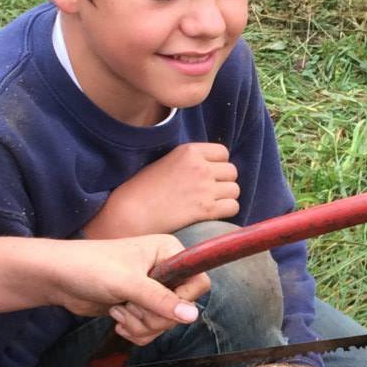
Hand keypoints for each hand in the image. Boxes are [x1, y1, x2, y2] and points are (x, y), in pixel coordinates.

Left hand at [52, 233, 210, 342]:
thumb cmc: (90, 268)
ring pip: (166, 323)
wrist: (57, 278)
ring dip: (141, 325)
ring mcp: (152, 289)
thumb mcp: (128, 283)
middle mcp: (165, 269)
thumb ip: (160, 300)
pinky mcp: (139, 306)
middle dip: (153, 317)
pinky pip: (151, 329)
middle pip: (182, 309)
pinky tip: (117, 319)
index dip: (181, 299)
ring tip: (119, 311)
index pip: (198, 282)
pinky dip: (135, 330)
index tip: (156, 302)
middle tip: (129, 307)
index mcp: (169, 252)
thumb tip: (192, 316)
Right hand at [90, 144, 240, 238]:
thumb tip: (211, 169)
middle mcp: (200, 167)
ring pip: (235, 190)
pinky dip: (226, 212)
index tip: (208, 175)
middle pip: (232, 172)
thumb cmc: (143, 190)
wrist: (131, 213)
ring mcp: (205, 188)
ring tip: (209, 205)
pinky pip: (233, 207)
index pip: (223, 152)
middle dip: (224, 182)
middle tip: (209, 193)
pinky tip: (211, 216)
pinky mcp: (206, 209)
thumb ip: (189, 162)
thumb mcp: (166, 163)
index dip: (218, 165)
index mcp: (189, 151)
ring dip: (226, 198)